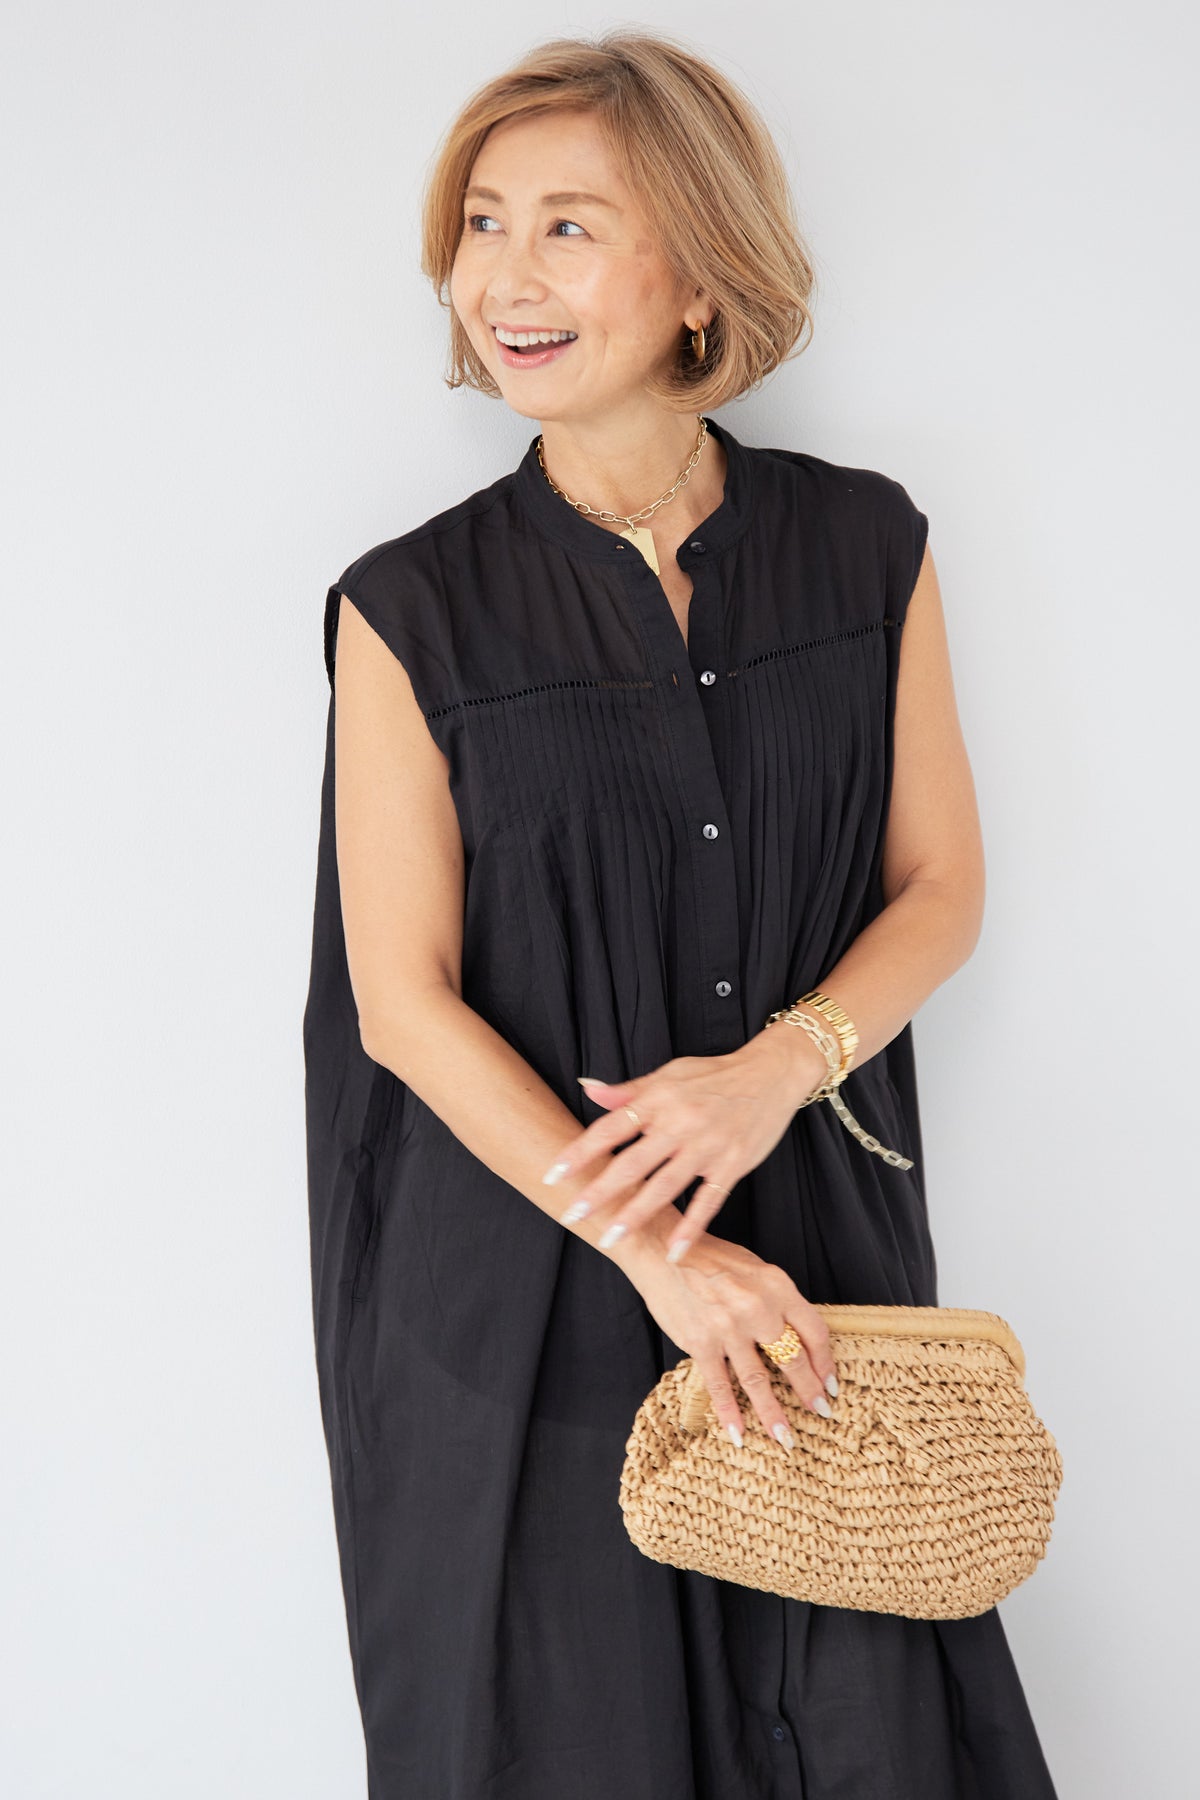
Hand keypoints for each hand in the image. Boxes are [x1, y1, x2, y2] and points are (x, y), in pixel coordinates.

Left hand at [542, 1027, 827, 1264]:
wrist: (771, 1073)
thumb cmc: (715, 1074)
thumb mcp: (670, 1073)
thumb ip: (628, 1089)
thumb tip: (587, 1088)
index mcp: (658, 1099)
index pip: (610, 1128)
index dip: (580, 1152)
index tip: (554, 1175)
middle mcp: (680, 1123)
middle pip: (632, 1163)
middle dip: (600, 1192)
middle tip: (572, 1216)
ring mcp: (707, 1146)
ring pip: (665, 1186)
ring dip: (636, 1215)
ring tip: (611, 1238)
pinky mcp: (733, 1165)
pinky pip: (709, 1201)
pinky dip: (691, 1228)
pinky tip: (673, 1252)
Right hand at [628, 1227, 837, 1444]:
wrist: (663, 1249)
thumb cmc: (710, 1257)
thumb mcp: (756, 1269)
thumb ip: (777, 1300)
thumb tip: (795, 1336)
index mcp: (778, 1286)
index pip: (814, 1331)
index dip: (825, 1362)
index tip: (830, 1381)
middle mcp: (758, 1308)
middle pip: (793, 1360)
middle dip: (809, 1391)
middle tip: (821, 1411)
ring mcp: (729, 1328)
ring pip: (758, 1381)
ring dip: (773, 1413)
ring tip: (784, 1437)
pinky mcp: (701, 1342)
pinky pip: (720, 1385)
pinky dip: (729, 1412)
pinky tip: (738, 1432)